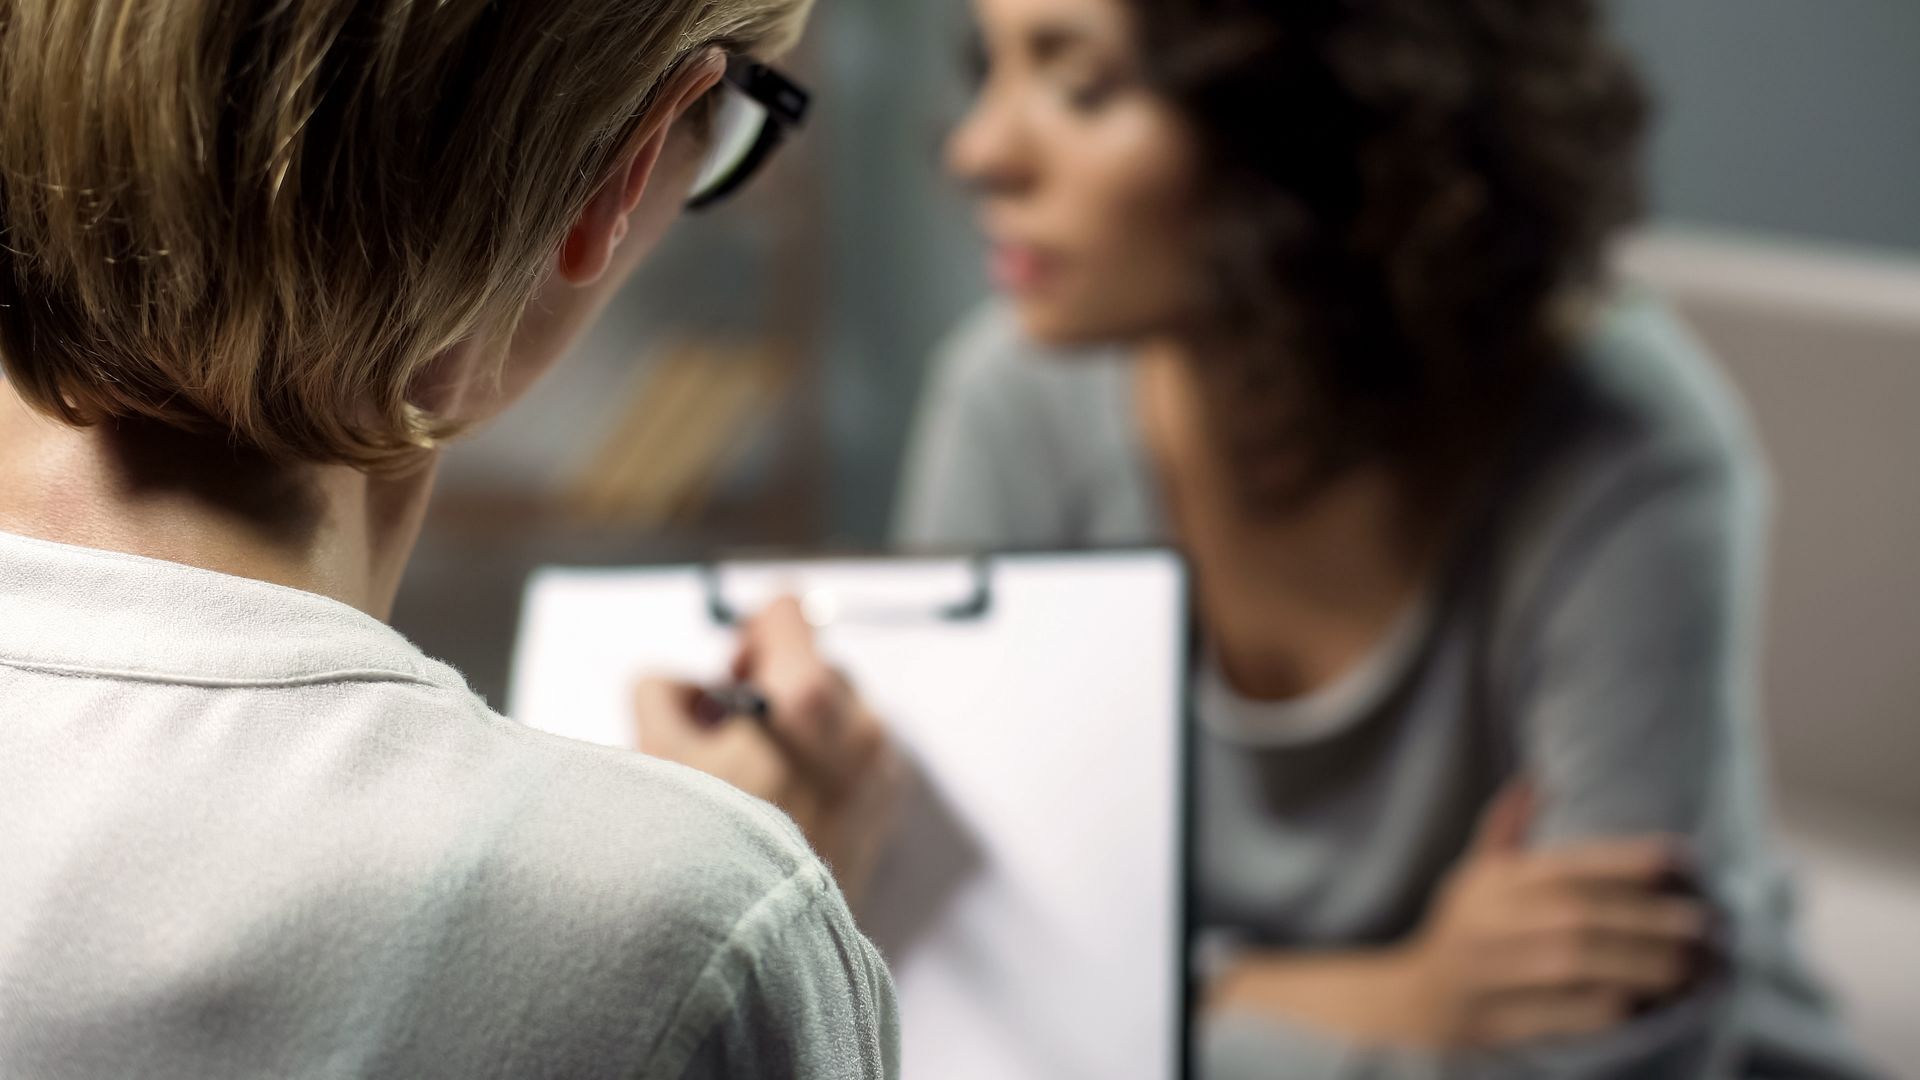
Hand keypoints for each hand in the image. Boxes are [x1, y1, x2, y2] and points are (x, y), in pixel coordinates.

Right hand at [634, 598, 901, 903]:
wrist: (762, 944)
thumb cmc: (708, 854)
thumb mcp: (654, 755)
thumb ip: (662, 692)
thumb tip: (684, 687)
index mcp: (807, 698)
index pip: (787, 612)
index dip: (749, 635)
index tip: (731, 676)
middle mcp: (859, 724)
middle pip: (813, 664)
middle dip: (771, 689)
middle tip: (729, 739)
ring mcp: (880, 767)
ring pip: (836, 712)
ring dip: (796, 728)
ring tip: (753, 779)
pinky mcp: (886, 805)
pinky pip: (855, 755)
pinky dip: (822, 763)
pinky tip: (783, 806)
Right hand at [1396, 782, 1711, 1048]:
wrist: (1415, 1001)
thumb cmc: (1464, 930)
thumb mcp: (1475, 876)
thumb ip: (1506, 830)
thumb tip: (1536, 779)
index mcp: (1493, 884)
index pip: (1565, 865)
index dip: (1623, 859)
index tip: (1681, 859)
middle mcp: (1489, 924)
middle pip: (1576, 916)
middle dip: (1646, 920)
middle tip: (1705, 924)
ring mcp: (1491, 973)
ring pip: (1572, 965)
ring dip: (1638, 965)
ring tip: (1690, 966)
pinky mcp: (1498, 1020)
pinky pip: (1561, 1014)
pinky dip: (1607, 1008)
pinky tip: (1649, 1004)